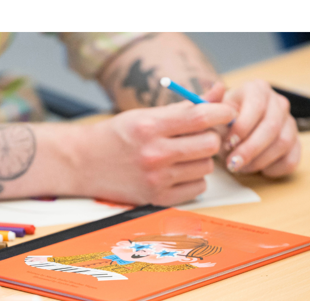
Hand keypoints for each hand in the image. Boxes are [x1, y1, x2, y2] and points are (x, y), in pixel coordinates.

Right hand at [79, 91, 237, 205]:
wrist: (84, 164)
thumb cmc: (117, 136)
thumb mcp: (145, 115)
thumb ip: (185, 106)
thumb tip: (219, 92)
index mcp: (150, 126)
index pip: (201, 117)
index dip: (222, 112)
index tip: (226, 112)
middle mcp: (154, 154)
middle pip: (210, 144)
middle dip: (210, 137)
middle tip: (200, 135)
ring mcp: (156, 179)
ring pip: (206, 167)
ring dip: (201, 159)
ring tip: (183, 155)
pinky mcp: (157, 199)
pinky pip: (198, 188)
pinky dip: (193, 179)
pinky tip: (178, 172)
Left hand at [217, 80, 300, 177]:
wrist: (231, 134)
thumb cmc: (221, 121)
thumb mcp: (211, 111)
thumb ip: (210, 102)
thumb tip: (218, 87)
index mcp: (257, 89)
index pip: (256, 106)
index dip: (242, 127)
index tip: (227, 143)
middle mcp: (277, 103)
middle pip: (271, 127)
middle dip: (250, 149)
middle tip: (232, 163)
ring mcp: (289, 123)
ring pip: (283, 143)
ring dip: (259, 160)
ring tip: (240, 167)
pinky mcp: (295, 143)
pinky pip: (292, 159)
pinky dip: (274, 169)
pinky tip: (258, 169)